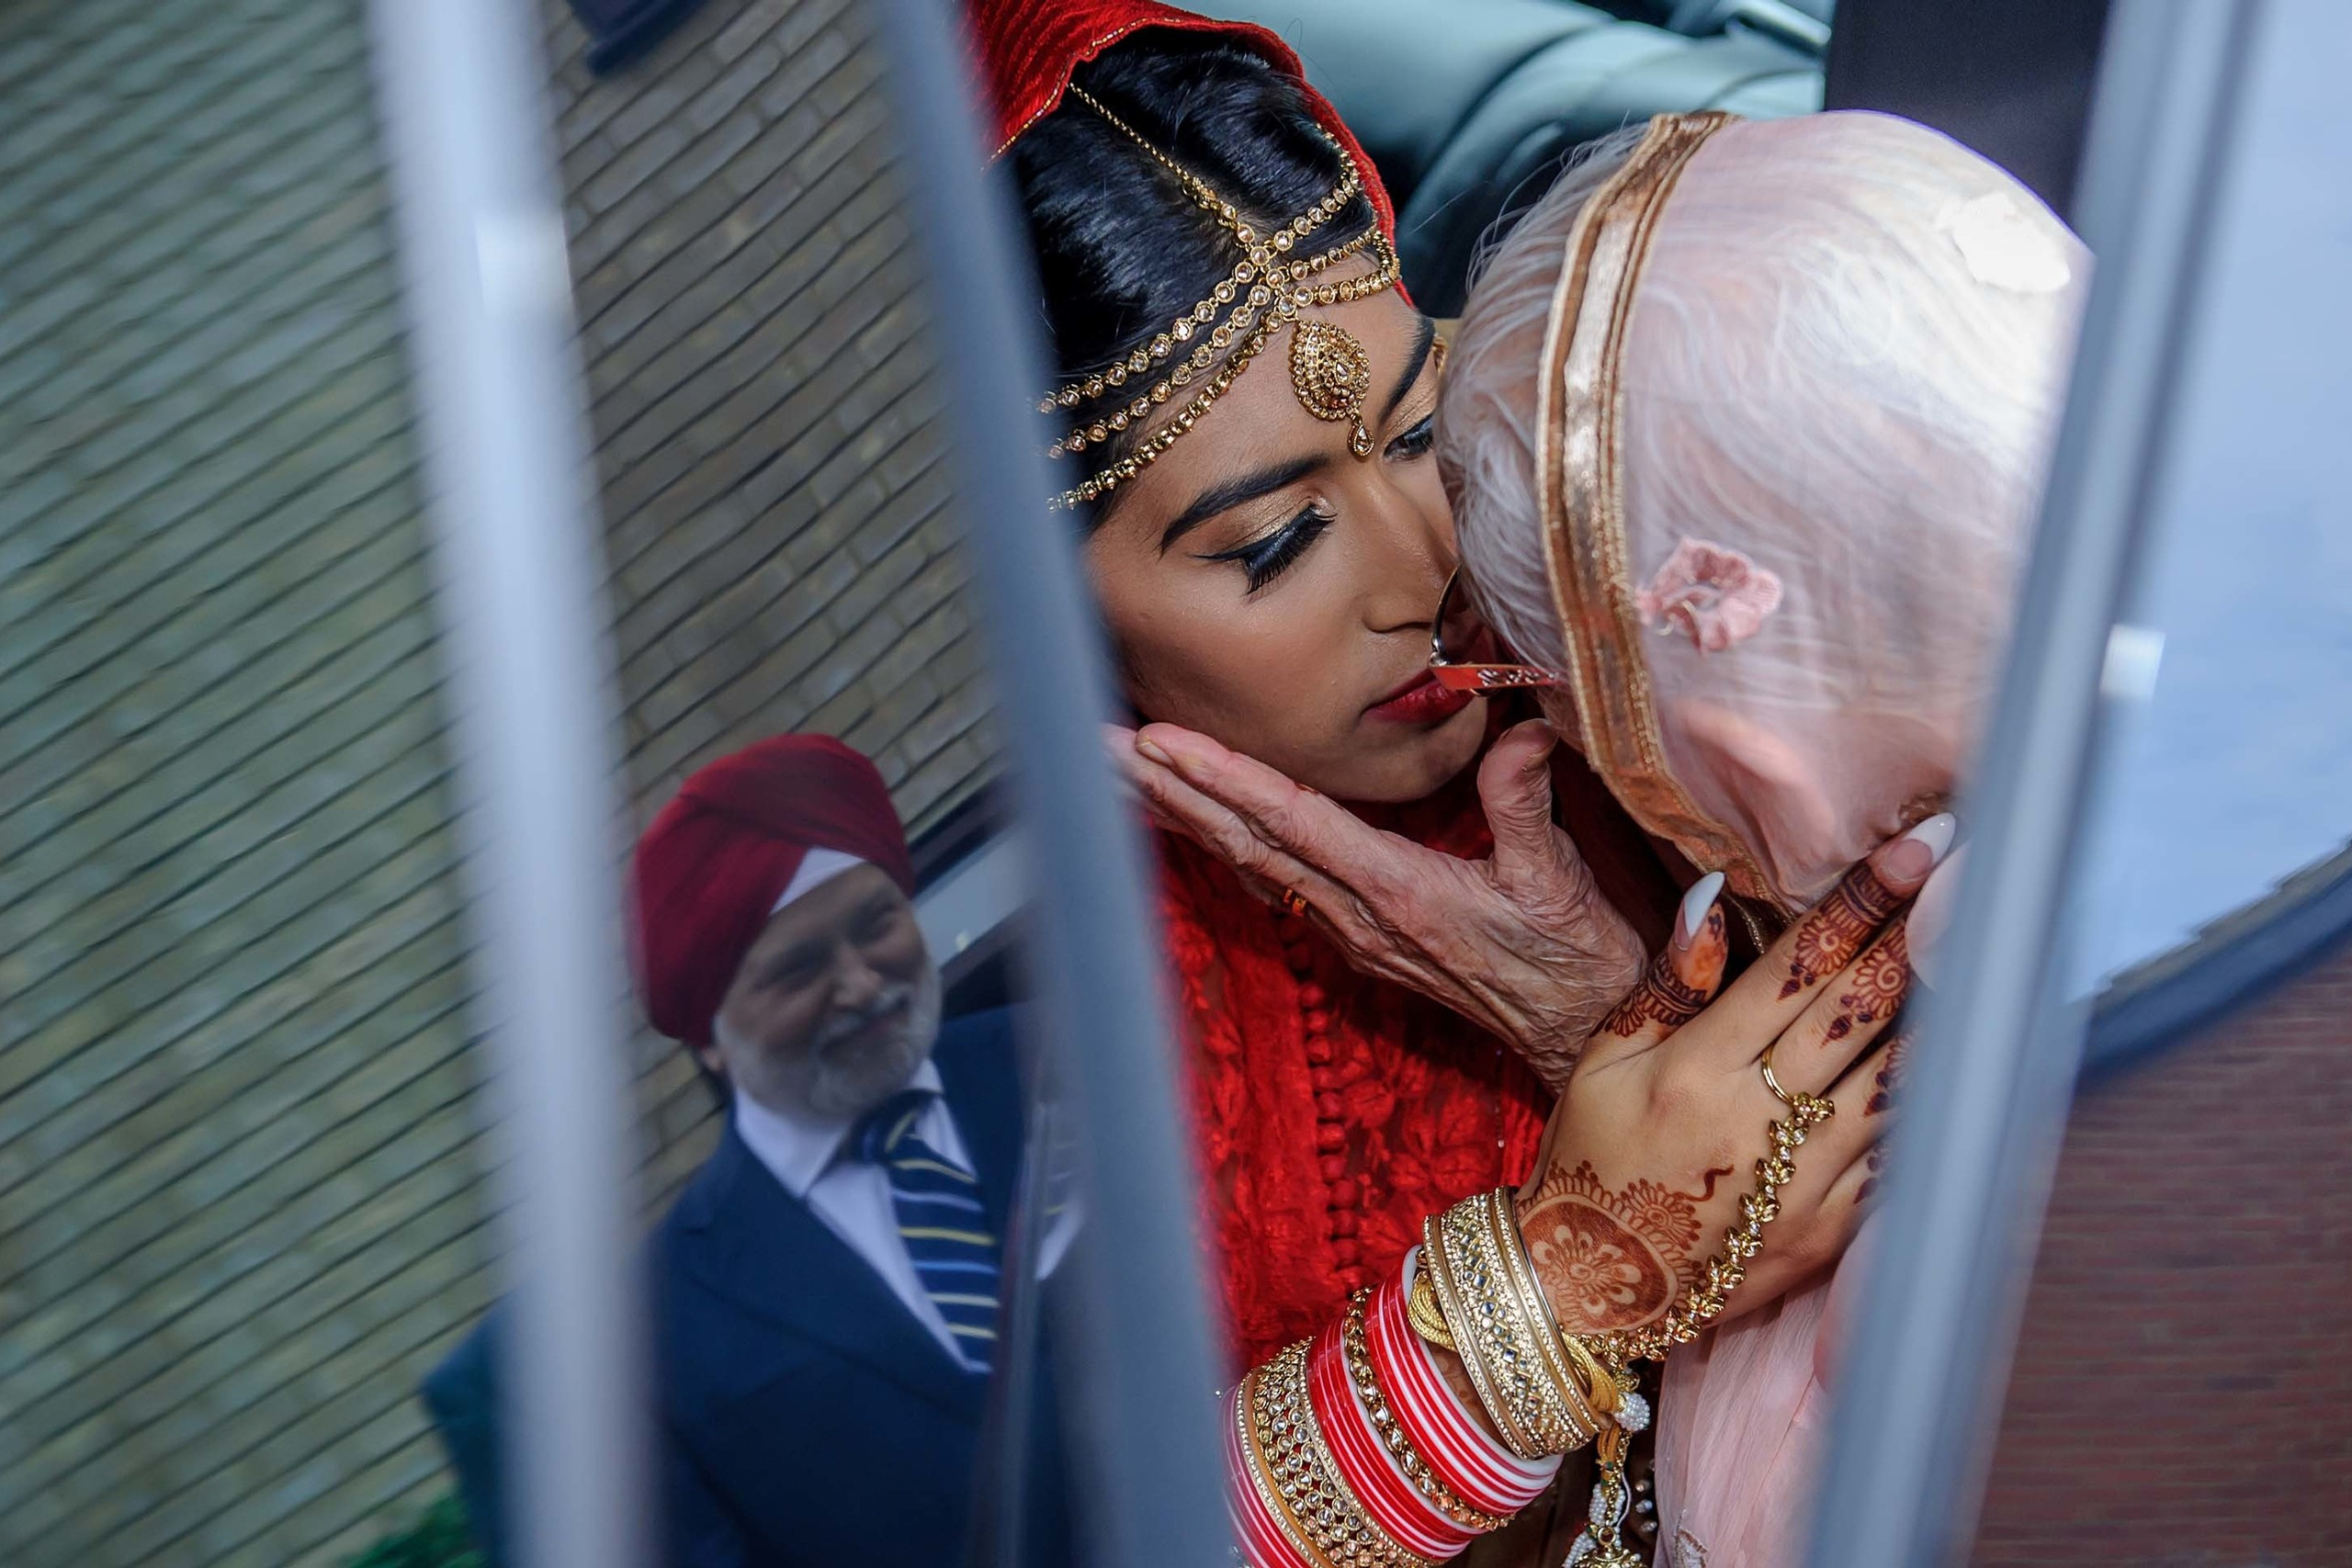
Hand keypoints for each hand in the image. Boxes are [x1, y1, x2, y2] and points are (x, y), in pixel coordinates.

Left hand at [1113, 717, 1646, 1088]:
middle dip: (1168, 792)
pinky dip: (1223, 843)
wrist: (1584, 1035)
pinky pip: (1274, 881)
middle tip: (1100, 747)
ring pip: (1248, 863)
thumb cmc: (1577, 959)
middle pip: (1242, 842)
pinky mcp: (1360, 936)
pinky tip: (1189, 821)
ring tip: (1121, 773)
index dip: (1223, 779)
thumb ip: (1527, 802)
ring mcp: (1352, 929)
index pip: (1292, 822)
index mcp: (1398, 892)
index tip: (1161, 744)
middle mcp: (1358, 914)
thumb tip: (1521, 732)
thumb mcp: (1561, 879)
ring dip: (1182, 816)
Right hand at [1516, 814, 1953, 1334]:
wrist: (1587, 1287)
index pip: (1796, 966)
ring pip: (1897, 1082)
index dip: (1860, 901)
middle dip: (1916, 937)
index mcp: (1697, 1068)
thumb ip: (1666, 982)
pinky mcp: (1829, 1230)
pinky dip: (1934, 1107)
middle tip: (1969, 881)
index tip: (1912, 849)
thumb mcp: (1601, 1062)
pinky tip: (1968, 1063)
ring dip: (1946, 1017)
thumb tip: (1713, 900)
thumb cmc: (1589, 1159)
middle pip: (1859, 1013)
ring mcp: (1801, 1180)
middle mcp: (1758, 1119)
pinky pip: (1899, 1159)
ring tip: (1991, 959)